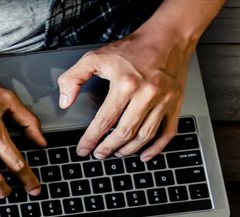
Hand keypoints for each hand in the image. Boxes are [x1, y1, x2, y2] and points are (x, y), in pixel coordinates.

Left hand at [57, 30, 194, 161]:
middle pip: (124, 133)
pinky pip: (167, 133)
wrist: (167, 37)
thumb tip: (64, 102)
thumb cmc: (133, 48)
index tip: (83, 149)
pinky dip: (156, 148)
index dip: (91, 139)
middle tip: (99, 154)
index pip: (103, 121)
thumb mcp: (96, 57)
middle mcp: (146, 94)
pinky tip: (144, 155)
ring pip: (144, 136)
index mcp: (125, 84)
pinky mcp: (175, 103)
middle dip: (108, 148)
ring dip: (128, 150)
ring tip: (116, 153)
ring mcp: (163, 100)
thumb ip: (74, 78)